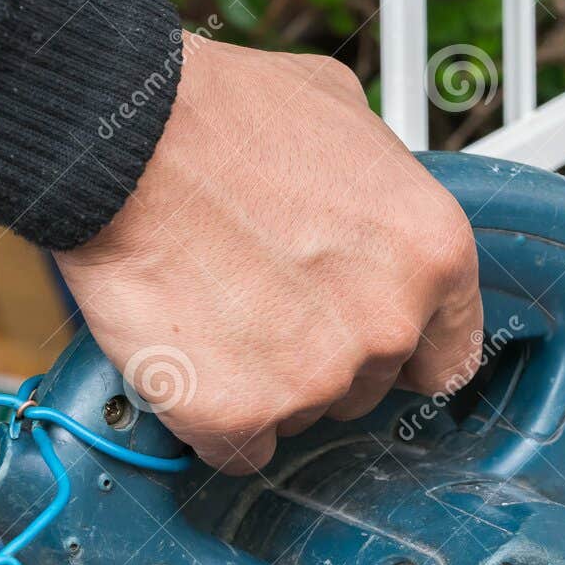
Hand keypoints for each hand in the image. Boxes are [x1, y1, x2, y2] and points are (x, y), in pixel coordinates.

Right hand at [55, 36, 481, 473]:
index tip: (369, 344)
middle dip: (324, 356)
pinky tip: (191, 358)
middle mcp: (389, 324)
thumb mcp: (347, 119)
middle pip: (368, 387)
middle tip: (266, 300)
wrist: (117, 136)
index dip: (404, 352)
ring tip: (217, 309)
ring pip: (303, 415)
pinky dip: (213, 416)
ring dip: (267, 382)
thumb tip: (379, 222)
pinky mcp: (240, 413)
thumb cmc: (220, 117)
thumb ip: (384, 195)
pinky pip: (240, 446)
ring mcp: (317, 378)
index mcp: (434, 255)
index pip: (446, 357)